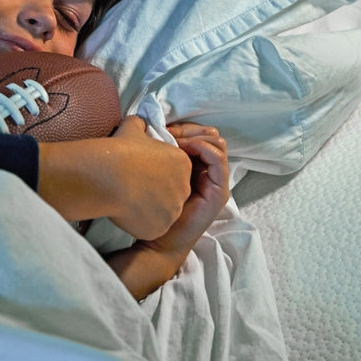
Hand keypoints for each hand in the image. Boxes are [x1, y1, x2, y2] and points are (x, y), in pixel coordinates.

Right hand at [38, 115, 193, 240]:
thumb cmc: (120, 150)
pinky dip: (140, 221)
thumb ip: (140, 125)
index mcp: (182, 163)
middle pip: (172, 192)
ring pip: (163, 211)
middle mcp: (183, 188)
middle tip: (134, 185)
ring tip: (127, 199)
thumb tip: (138, 122)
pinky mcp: (161, 228)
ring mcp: (173, 210)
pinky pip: (152, 226)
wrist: (108, 175)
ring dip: (149, 207)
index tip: (140, 169)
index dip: (156, 171)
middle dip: (156, 191)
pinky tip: (125, 211)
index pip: (175, 170)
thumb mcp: (132, 128)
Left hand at [104, 123, 228, 299]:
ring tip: (175, 140)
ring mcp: (217, 182)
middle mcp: (208, 171)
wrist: (156, 238)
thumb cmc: (149, 205)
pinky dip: (203, 147)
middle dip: (190, 129)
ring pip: (216, 144)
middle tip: (168, 131)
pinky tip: (183, 147)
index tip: (160, 127)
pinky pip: (218, 160)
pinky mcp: (219, 192)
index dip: (181, 126)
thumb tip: (141, 122)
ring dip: (196, 136)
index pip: (198, 133)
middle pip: (210, 135)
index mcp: (195, 165)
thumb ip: (151, 149)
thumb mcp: (151, 170)